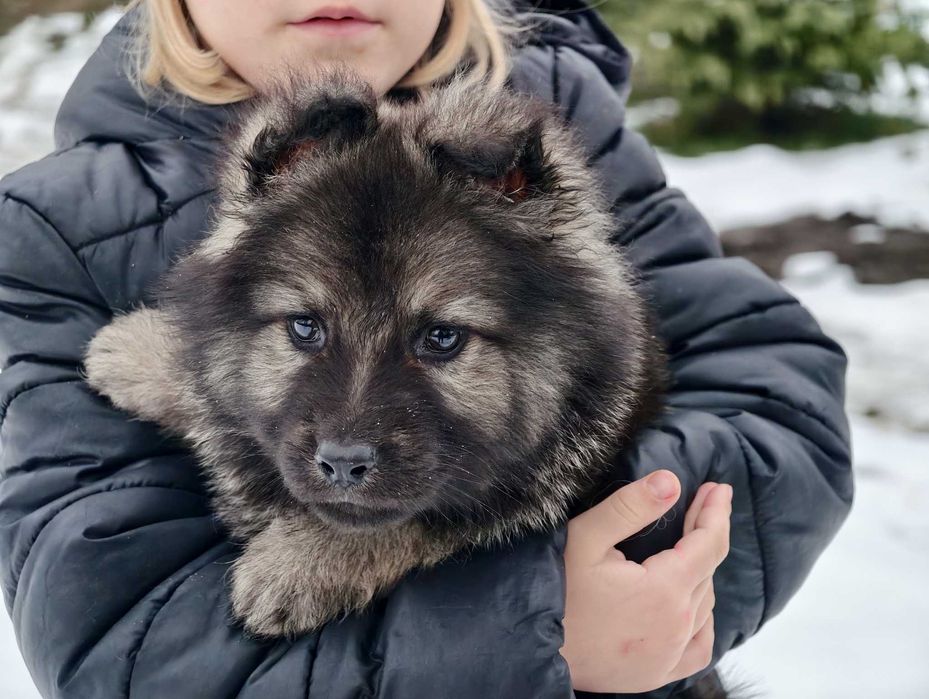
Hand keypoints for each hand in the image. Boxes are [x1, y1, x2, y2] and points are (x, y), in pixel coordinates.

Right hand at [560, 471, 731, 692]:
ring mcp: (670, 654)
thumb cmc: (555, 589)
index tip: (718, 488)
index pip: (708, 543)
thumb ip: (629, 507)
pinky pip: (700, 646)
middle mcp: (677, 625)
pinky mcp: (659, 673)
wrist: (532, 647)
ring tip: (692, 545)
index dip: (715, 512)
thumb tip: (670, 482)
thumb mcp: (586, 538)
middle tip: (703, 503)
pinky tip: (694, 606)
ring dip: (702, 570)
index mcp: (665, 590)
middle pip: (707, 569)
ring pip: (704, 603)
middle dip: (707, 532)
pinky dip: (702, 620)